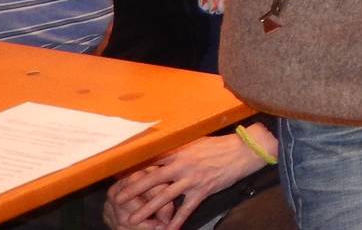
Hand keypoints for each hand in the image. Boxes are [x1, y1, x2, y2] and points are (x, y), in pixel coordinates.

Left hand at [104, 130, 269, 229]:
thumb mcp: (196, 141)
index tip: (119, 175)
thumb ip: (178, 147)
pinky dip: (177, 221)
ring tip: (133, 219)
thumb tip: (160, 149)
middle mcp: (182, 165)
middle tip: (117, 199)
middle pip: (152, 179)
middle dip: (133, 190)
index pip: (151, 160)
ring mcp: (192, 179)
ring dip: (147, 209)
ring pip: (164, 196)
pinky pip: (186, 208)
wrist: (244, 151)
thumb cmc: (220, 145)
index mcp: (179, 151)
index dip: (134, 167)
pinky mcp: (203, 190)